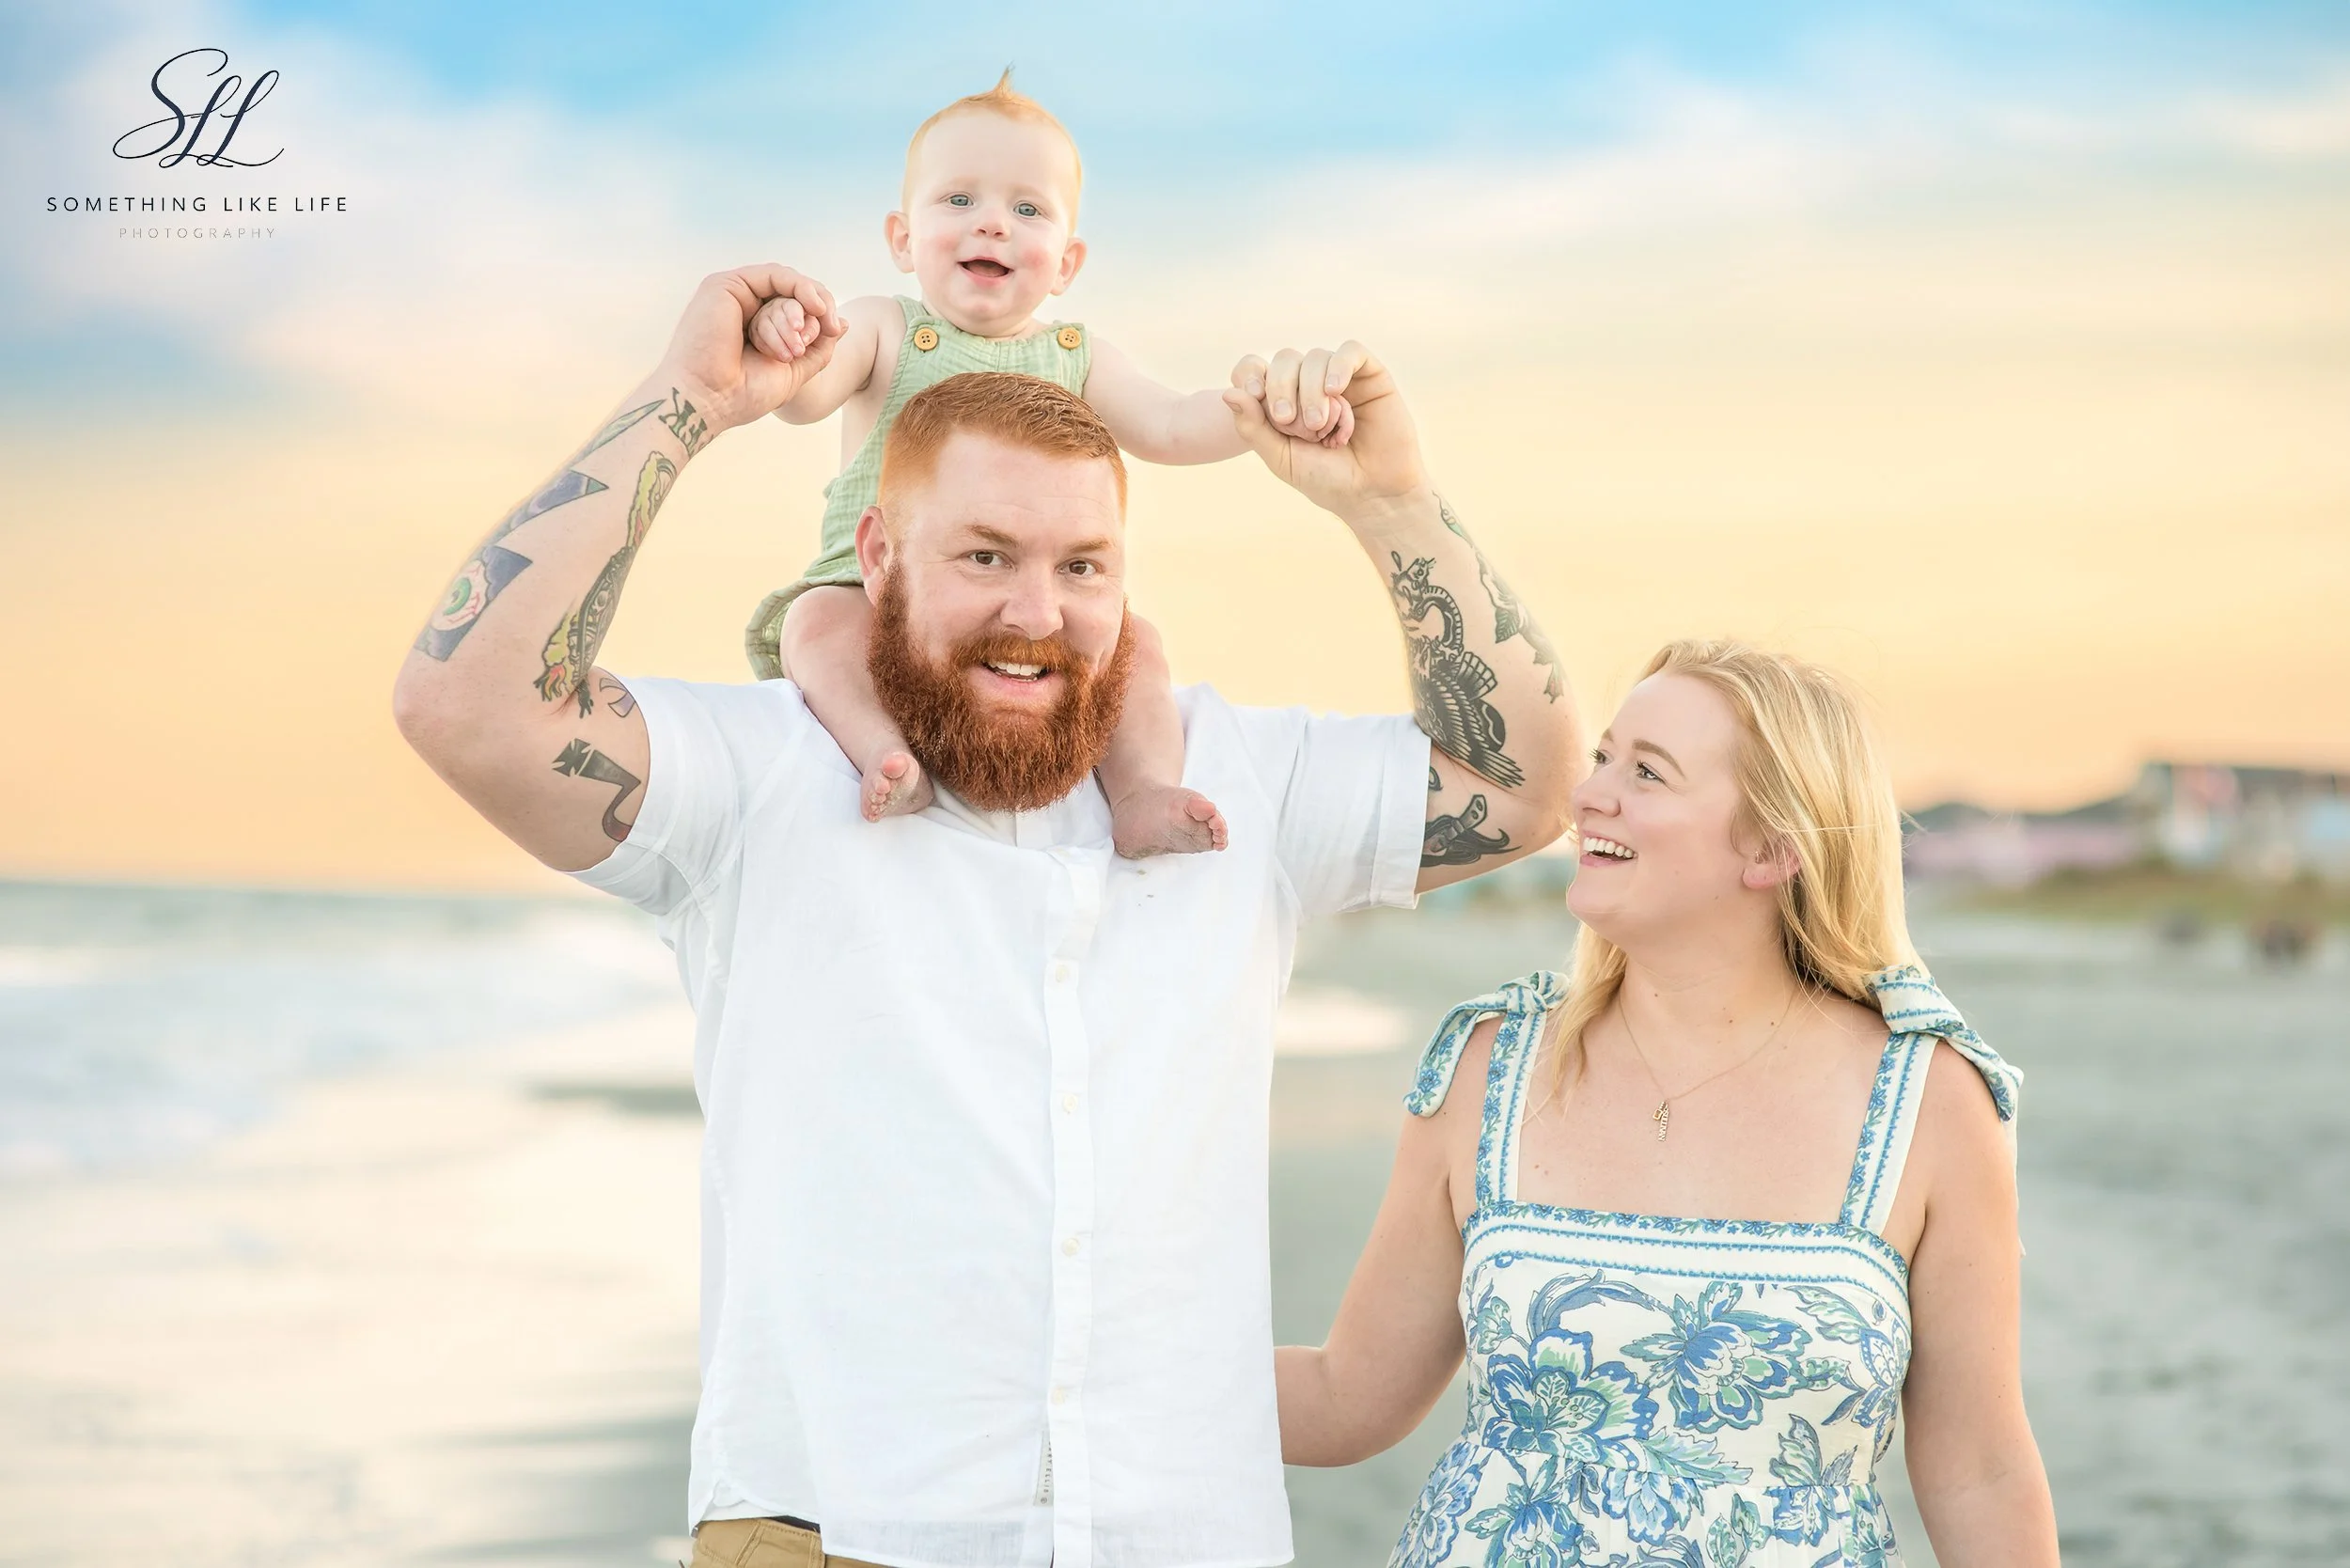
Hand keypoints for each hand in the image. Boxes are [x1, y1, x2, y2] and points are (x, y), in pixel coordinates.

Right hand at [651, 264, 846, 440]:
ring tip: (803, 335)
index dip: (820, 315)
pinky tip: (812, 305)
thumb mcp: (795, 370)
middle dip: (816, 310)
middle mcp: (742, 307)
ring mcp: (732, 294)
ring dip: (803, 307)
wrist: (709, 400)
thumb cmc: (743, 393)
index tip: (834, 332)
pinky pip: (774, 275)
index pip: (796, 308)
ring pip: (785, 285)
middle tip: (824, 332)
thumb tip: (843, 324)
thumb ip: (819, 347)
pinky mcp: (725, 285)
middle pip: (793, 294)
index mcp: (754, 327)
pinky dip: (798, 287)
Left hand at [1224, 342, 1426, 522]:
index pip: (1258, 368)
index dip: (1250, 373)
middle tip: (1289, 421)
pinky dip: (1338, 366)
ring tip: (1320, 426)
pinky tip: (1334, 391)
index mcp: (1284, 400)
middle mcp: (1311, 384)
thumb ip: (1254, 427)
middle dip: (1282, 387)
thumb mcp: (1281, 457)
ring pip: (1316, 358)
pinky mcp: (1371, 376)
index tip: (1253, 394)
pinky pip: (1351, 352)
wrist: (1373, 494)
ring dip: (1312, 391)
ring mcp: (1341, 378)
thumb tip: (1228, 394)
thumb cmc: (1326, 479)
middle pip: (1286, 360)